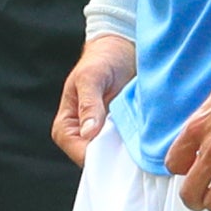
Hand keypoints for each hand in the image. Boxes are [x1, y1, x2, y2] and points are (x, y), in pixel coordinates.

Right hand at [51, 33, 134, 163]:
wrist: (121, 50)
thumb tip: (88, 133)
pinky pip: (125, 148)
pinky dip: (135, 144)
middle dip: (116, 154)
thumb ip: (89, 104)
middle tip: (135, 140)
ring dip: (127, 149)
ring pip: (113, 156)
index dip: (100, 154)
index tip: (121, 145)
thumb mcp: (92, 78)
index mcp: (65, 127)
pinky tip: (145, 135)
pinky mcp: (117, 135)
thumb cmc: (101, 60)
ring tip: (140, 134)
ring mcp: (100, 137)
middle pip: (98, 160)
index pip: (80, 154)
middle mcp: (80, 137)